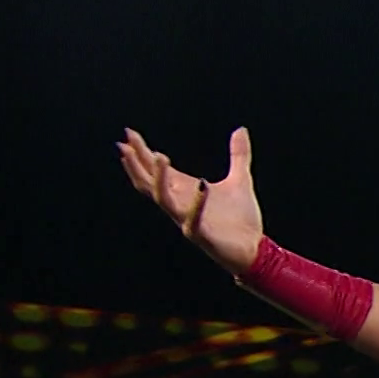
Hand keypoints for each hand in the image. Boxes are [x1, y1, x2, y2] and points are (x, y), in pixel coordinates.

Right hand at [118, 127, 262, 273]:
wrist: (254, 249)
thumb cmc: (242, 219)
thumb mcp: (240, 180)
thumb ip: (238, 155)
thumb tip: (241, 128)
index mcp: (186, 191)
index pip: (157, 169)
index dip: (143, 152)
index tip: (129, 134)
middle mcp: (181, 204)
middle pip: (150, 182)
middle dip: (137, 163)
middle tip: (124, 143)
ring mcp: (187, 219)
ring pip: (163, 199)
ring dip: (159, 179)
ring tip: (158, 156)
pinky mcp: (201, 235)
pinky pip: (192, 220)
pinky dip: (196, 204)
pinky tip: (202, 186)